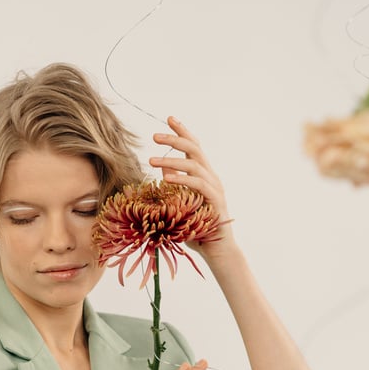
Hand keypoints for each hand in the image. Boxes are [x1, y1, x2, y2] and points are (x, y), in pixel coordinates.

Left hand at [149, 116, 235, 260]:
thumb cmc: (196, 229)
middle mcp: (211, 178)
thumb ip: (173, 184)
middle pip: (195, 149)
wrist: (218, 251)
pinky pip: (198, 185)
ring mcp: (215, 189)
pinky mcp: (216, 202)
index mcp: (203, 175)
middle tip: (154, 136)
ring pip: (194, 165)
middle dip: (175, 139)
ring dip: (171, 160)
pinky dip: (182, 179)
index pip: (193, 147)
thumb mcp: (180, 203)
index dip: (182, 131)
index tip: (169, 118)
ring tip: (151, 160)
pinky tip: (165, 177)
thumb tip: (161, 166)